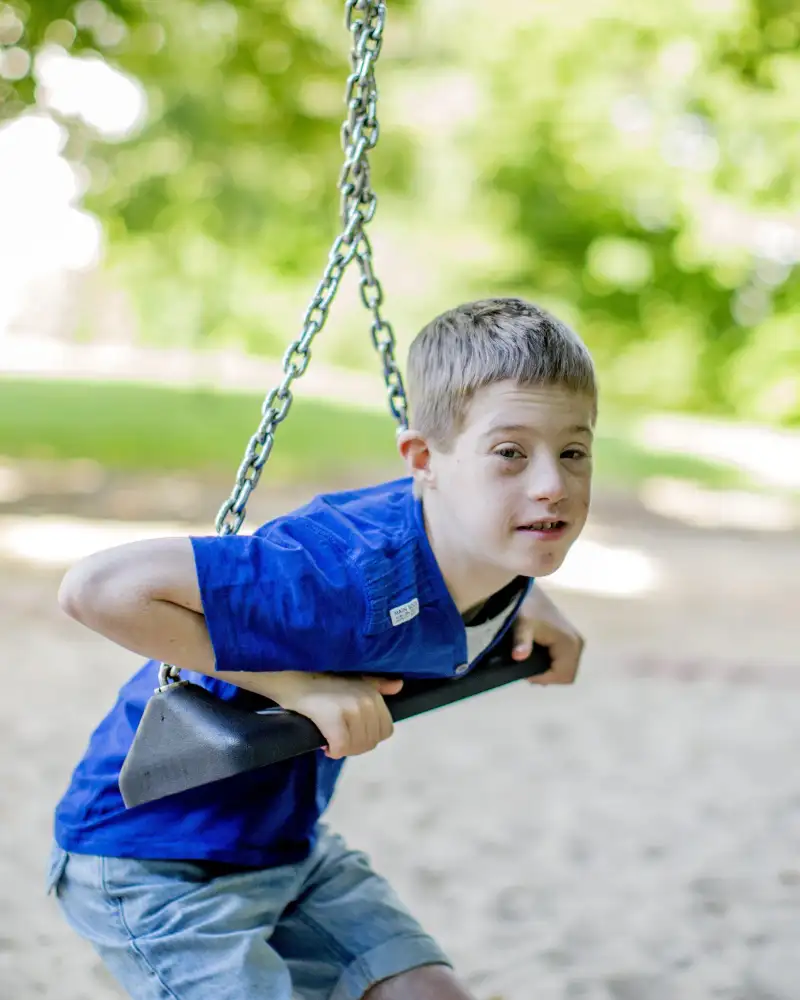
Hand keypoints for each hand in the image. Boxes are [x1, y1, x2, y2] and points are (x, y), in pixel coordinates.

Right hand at [273, 672, 403, 758]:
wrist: (292, 678)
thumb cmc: (321, 679)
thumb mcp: (355, 678)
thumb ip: (377, 684)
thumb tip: (398, 685)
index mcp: (374, 694)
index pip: (385, 731)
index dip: (367, 737)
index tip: (350, 733)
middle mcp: (367, 701)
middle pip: (370, 742)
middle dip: (354, 745)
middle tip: (338, 738)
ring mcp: (351, 709)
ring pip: (356, 747)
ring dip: (343, 749)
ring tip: (330, 738)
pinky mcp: (333, 718)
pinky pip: (341, 747)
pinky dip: (333, 750)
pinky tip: (325, 744)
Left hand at [511, 585, 583, 685]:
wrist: (529, 592)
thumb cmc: (526, 608)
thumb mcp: (522, 625)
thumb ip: (522, 642)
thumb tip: (519, 656)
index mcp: (570, 643)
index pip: (563, 676)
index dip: (544, 678)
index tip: (526, 672)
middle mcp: (578, 644)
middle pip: (566, 675)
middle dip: (547, 676)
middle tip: (527, 669)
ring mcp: (576, 642)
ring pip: (566, 669)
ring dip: (549, 671)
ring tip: (530, 662)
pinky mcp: (570, 640)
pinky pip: (564, 661)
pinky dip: (552, 664)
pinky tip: (537, 658)